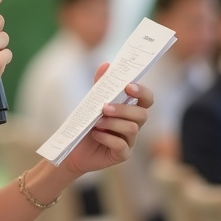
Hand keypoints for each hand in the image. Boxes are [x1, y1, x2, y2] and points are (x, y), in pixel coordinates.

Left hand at [60, 63, 151, 177]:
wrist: (73, 147)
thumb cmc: (87, 123)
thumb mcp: (92, 102)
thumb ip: (100, 85)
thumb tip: (106, 65)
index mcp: (129, 110)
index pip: (146, 99)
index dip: (142, 92)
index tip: (128, 86)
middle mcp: (133, 125)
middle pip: (142, 115)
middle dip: (124, 109)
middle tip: (105, 107)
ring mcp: (129, 141)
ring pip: (132, 129)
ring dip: (113, 123)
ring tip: (97, 122)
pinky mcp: (121, 155)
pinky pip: (121, 146)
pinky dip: (107, 138)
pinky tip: (95, 134)